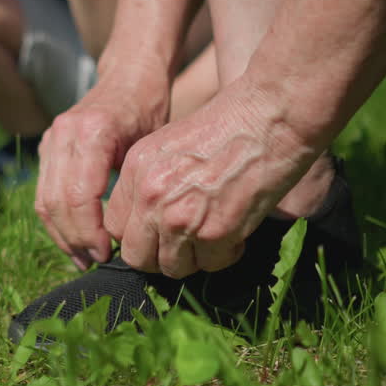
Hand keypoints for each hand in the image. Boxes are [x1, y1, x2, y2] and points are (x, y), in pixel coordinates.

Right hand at [34, 67, 171, 269]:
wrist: (130, 76)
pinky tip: (75, 240)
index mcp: (93, 131)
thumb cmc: (151, 111)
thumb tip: (127, 239)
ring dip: (62, 235)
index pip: (79, 196)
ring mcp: (51, 139)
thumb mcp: (152, 146)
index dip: (90, 232)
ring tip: (84, 258)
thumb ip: (133, 187)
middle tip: (95, 262)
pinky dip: (57, 220)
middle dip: (74, 239)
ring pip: (44, 201)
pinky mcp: (47, 147)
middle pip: (56, 202)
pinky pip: (44, 192)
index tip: (107, 254)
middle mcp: (64, 133)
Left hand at [102, 79, 318, 278]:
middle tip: (186, 245)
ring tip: (215, 235)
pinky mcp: (213, 233)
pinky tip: (236, 232)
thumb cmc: (230, 126)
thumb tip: (148, 222)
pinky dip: (226, 254)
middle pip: (136, 256)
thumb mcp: (171, 145)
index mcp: (136, 170)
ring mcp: (179, 217)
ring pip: (172, 268)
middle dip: (160, 256)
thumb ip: (151, 181)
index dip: (139, 235)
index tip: (159, 234)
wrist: (270, 117)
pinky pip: (211, 265)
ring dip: (195, 258)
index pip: (115, 227)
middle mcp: (150, 195)